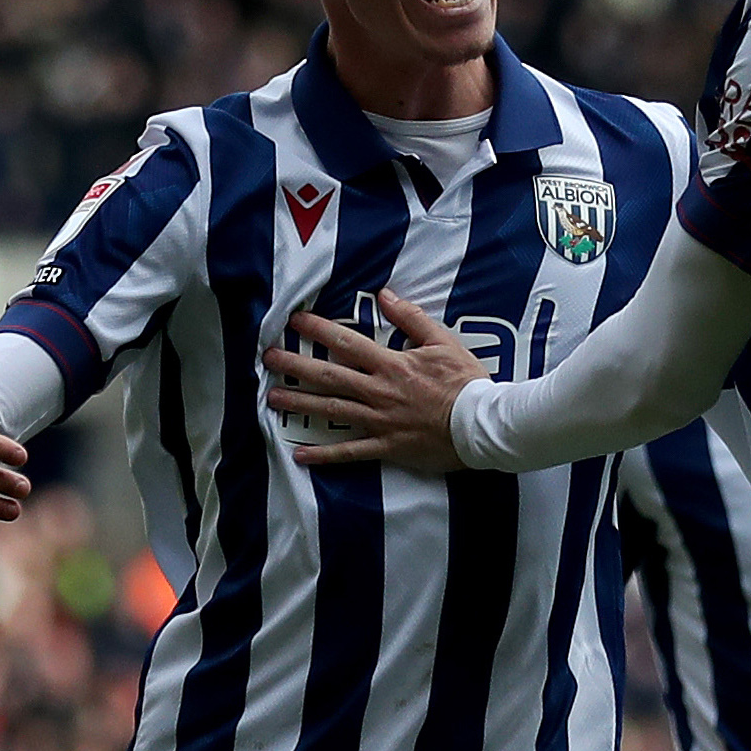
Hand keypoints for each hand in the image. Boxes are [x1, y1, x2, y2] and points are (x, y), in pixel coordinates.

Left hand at [259, 295, 482, 470]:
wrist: (482, 425)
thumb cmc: (467, 383)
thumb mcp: (444, 342)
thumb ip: (412, 319)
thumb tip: (386, 295)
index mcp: (392, 364)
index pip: (347, 343)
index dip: (319, 330)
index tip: (295, 321)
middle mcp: (379, 391)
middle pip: (329, 375)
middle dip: (296, 366)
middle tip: (268, 359)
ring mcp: (380, 421)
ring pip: (333, 411)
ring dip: (300, 404)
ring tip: (272, 399)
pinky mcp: (387, 447)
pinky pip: (350, 452)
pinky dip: (325, 455)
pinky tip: (300, 454)